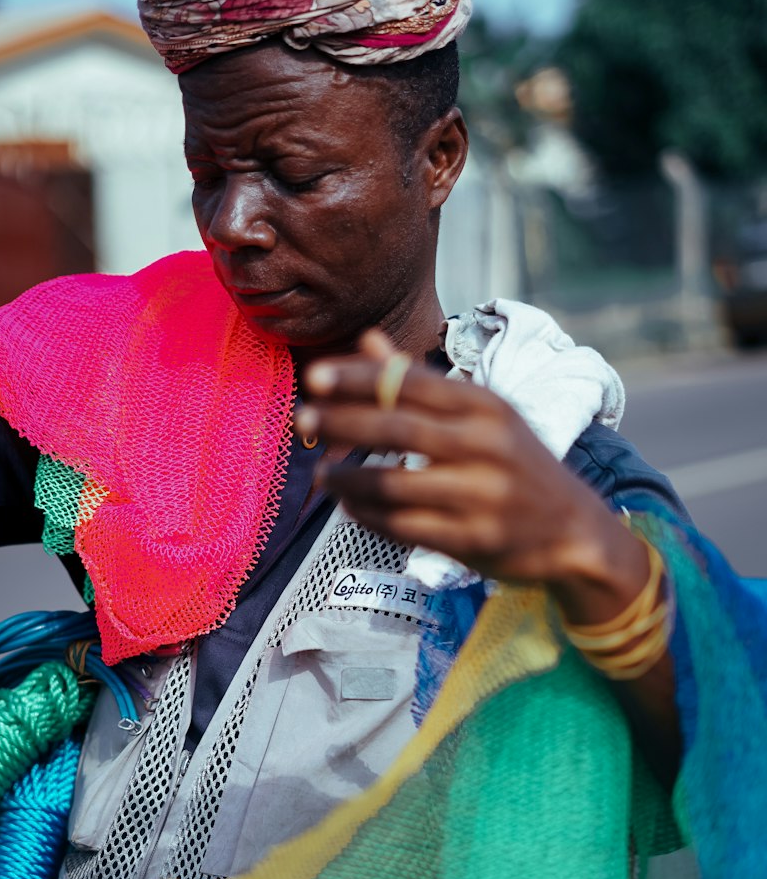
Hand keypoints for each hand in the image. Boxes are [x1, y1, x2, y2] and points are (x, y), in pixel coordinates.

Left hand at [296, 330, 644, 614]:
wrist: (575, 532)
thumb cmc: (517, 464)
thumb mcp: (482, 415)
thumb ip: (421, 382)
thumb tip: (367, 339)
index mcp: (485, 407)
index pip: (412, 384)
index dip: (360, 379)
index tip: (317, 376)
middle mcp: (486, 446)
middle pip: (398, 429)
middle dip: (343, 423)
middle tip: (303, 419)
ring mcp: (480, 495)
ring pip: (395, 484)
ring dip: (349, 478)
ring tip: (321, 473)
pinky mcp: (472, 539)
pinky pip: (404, 527)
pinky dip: (369, 515)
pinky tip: (349, 505)